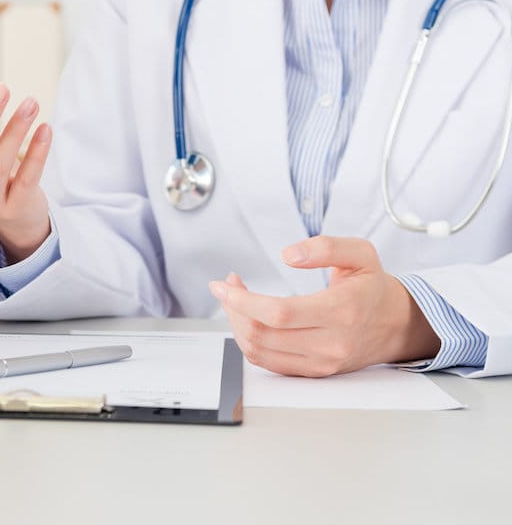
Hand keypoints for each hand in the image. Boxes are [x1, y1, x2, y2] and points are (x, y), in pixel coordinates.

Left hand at [208, 236, 440, 376]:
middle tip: (229, 286)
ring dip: (237, 325)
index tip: (223, 284)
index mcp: (341, 311)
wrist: (397, 325)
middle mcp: (331, 343)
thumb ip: (325, 247)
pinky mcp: (314, 372)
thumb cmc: (373, 287)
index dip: (243, 300)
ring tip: (235, 300)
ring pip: (260, 352)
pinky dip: (249, 341)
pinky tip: (248, 319)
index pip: (279, 313)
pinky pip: (269, 362)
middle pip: (262, 334)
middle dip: (234, 308)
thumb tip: (288, 255)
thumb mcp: (360, 253)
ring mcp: (322, 362)